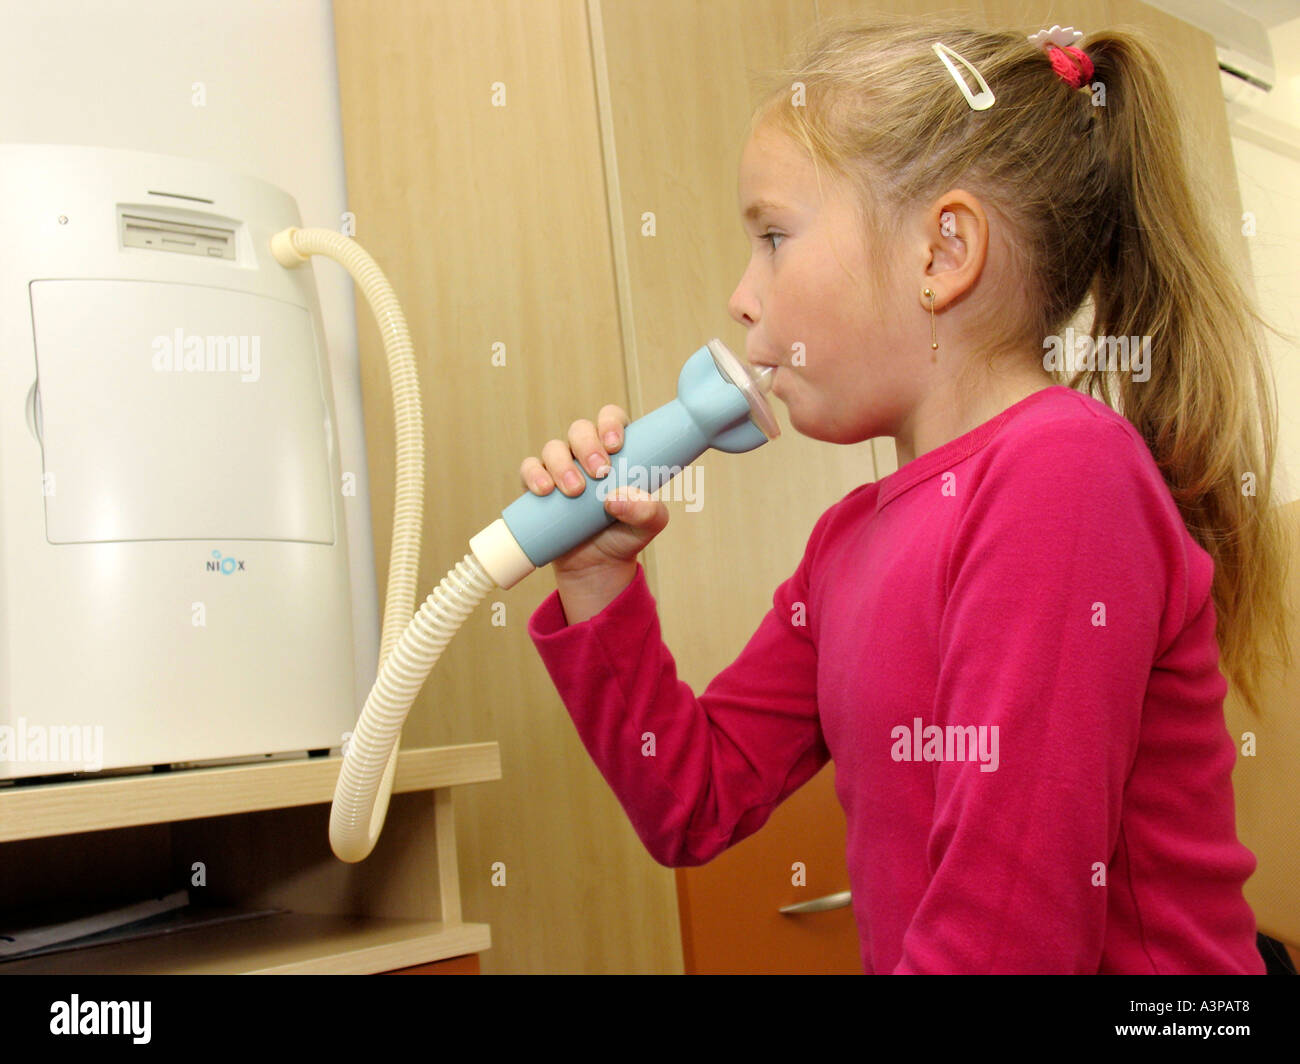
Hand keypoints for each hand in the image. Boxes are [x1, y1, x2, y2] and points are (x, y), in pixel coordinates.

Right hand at [519, 404, 668, 579]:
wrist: (597, 567)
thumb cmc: (625, 536)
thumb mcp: (648, 525)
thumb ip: (647, 511)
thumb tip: (616, 499)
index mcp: (617, 451)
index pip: (611, 419)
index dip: (610, 423)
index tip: (615, 445)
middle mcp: (587, 454)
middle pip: (580, 430)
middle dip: (587, 446)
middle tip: (599, 472)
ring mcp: (561, 468)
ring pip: (553, 448)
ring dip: (562, 465)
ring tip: (574, 491)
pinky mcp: (539, 487)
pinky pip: (529, 469)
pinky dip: (534, 475)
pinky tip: (544, 490)